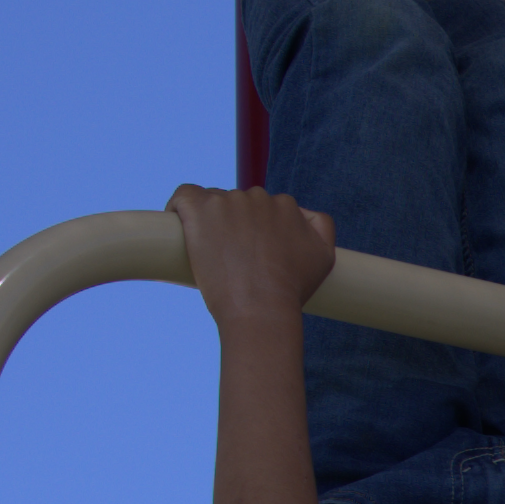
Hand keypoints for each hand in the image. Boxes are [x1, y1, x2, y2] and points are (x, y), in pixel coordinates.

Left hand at [171, 180, 338, 326]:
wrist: (262, 308)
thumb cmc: (291, 290)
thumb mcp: (325, 257)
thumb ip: (321, 227)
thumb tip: (305, 214)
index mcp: (285, 206)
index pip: (264, 206)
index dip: (255, 227)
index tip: (250, 249)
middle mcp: (258, 197)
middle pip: (238, 202)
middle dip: (233, 223)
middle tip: (230, 256)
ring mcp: (227, 201)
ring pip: (212, 202)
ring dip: (210, 221)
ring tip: (210, 252)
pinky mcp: (200, 208)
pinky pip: (184, 195)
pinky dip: (179, 208)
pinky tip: (180, 225)